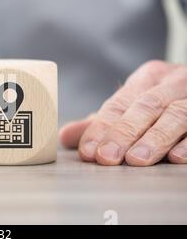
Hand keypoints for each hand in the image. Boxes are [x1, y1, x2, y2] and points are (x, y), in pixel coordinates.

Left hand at [59, 60, 186, 165]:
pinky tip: (176, 158)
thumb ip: (101, 123)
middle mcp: (172, 82)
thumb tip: (64, 136)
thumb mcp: (132, 107)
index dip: (102, 128)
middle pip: (145, 106)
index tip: (88, 151)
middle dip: (124, 133)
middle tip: (107, 157)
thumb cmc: (162, 102)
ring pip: (176, 115)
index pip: (119, 103)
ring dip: (155, 139)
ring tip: (136, 160)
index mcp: (147, 78)